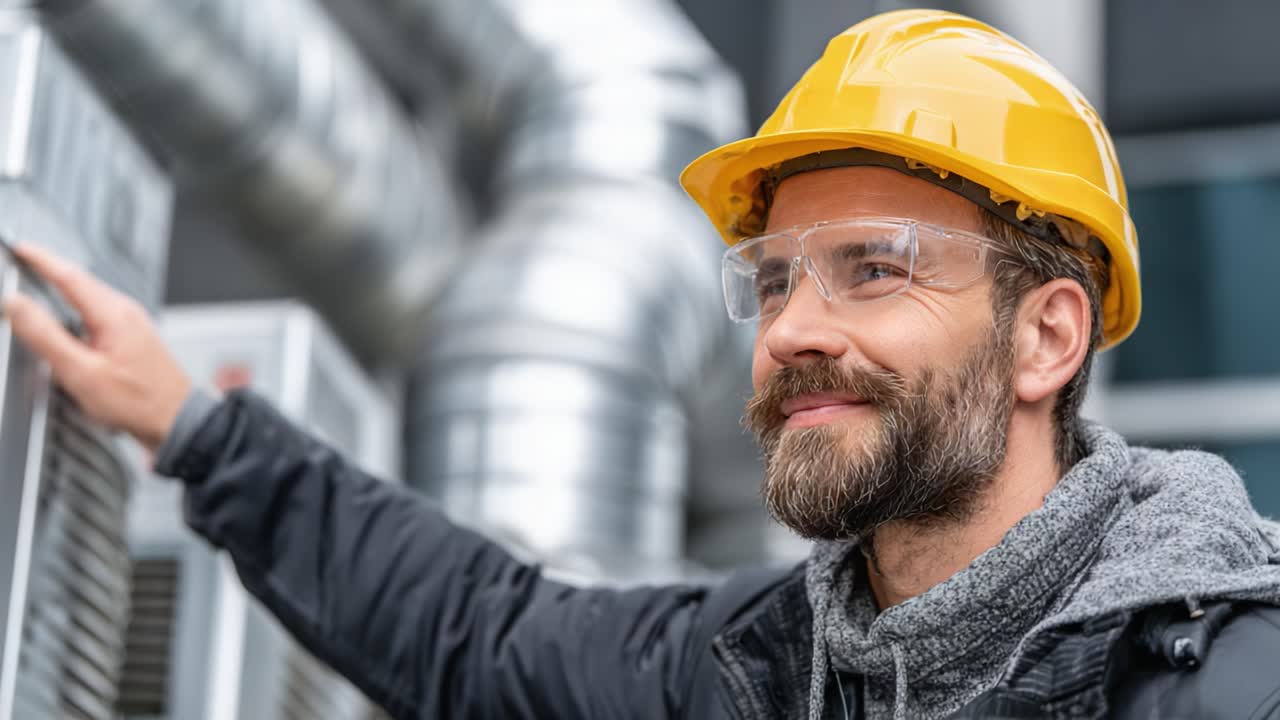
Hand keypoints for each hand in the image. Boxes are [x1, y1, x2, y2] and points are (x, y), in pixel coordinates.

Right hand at [2, 243, 190, 451]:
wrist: (176, 421)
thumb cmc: (138, 402)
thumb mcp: (81, 372)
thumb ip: (45, 336)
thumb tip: (16, 305)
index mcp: (114, 314)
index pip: (69, 275)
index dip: (40, 259)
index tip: (20, 248)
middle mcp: (126, 313)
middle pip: (80, 282)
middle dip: (50, 270)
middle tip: (23, 261)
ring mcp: (133, 325)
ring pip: (90, 298)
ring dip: (64, 289)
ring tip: (39, 284)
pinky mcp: (133, 339)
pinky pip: (99, 313)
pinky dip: (77, 309)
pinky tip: (68, 322)